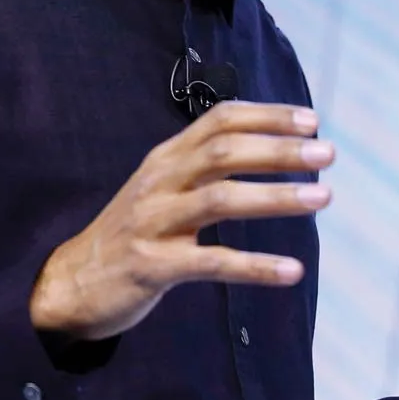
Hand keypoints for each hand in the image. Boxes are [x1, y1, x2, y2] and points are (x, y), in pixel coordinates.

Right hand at [29, 101, 333, 341]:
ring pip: (221, 199)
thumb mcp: (163, 189)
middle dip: (280, 150)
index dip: (267, 116)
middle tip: (327, 154)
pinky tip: (292, 271)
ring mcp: (152, 222)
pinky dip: (255, 266)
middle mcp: (159, 181)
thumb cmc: (133, 234)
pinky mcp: (151, 265)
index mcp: (166, 158)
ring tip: (323, 197)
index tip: (311, 121)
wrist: (71, 283)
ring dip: (277, 196)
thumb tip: (271, 149)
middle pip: (224, 153)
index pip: (219, 120)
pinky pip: (211, 262)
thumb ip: (204, 168)